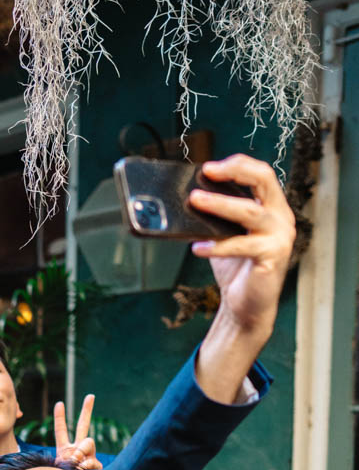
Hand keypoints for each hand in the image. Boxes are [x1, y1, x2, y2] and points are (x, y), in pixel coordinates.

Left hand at [52, 394, 99, 469]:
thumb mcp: (58, 468)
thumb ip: (68, 457)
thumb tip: (80, 455)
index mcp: (64, 449)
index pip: (61, 431)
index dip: (60, 417)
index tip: (59, 404)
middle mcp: (78, 449)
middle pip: (83, 426)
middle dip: (87, 410)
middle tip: (91, 396)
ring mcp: (88, 455)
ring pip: (88, 441)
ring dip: (81, 449)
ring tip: (76, 462)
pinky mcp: (96, 465)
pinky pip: (92, 458)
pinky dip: (87, 463)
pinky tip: (83, 469)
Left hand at [189, 155, 296, 335]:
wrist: (245, 305)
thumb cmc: (236, 268)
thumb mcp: (225, 234)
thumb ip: (216, 216)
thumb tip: (188, 198)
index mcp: (272, 207)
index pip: (260, 174)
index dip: (237, 164)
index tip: (209, 167)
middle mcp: (281, 217)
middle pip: (264, 180)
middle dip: (235, 171)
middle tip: (207, 172)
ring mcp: (280, 236)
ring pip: (250, 211)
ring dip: (220, 204)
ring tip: (195, 200)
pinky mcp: (273, 257)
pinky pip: (242, 245)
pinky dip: (217, 246)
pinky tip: (197, 247)